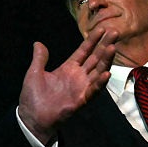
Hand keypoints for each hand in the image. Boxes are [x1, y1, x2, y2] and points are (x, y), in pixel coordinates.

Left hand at [17, 27, 117, 143]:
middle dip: (104, 45)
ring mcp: (81, 88)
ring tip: (112, 47)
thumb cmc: (33, 97)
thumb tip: (38, 43)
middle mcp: (77, 77)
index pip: (83, 51)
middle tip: (115, 32)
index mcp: (67, 69)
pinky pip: (93, 90)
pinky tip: (106, 73)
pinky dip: (100, 83)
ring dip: (106, 60)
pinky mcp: (81, 100)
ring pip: (97, 71)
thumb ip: (40, 58)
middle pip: (94, 58)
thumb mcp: (34, 73)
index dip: (92, 40)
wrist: (31, 118)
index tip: (102, 28)